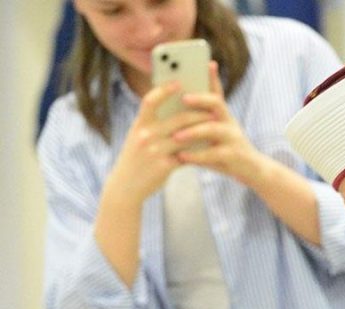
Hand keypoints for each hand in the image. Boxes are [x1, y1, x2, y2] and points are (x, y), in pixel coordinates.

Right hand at [105, 82, 211, 203]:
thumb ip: (153, 125)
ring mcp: (155, 151)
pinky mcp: (164, 166)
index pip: (149, 101)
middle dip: (198, 113)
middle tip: (213, 108)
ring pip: (187, 136)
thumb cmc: (136, 159)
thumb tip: (177, 110)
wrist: (126, 186)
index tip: (178, 83)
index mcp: (138, 125)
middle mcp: (145, 136)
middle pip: (178, 119)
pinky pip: (188, 155)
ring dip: (203, 130)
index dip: (164, 90)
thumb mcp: (137, 138)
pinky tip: (210, 145)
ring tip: (216, 124)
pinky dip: (200, 149)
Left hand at [171, 62, 270, 186]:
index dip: (212, 77)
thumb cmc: (227, 150)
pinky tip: (182, 156)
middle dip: (200, 99)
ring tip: (176, 136)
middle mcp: (229, 122)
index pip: (216, 91)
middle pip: (216, 104)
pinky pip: (213, 154)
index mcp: (222, 115)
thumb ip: (198, 121)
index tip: (207, 63)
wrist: (252, 170)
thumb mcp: (215, 133)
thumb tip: (173, 109)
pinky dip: (196, 155)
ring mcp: (233, 138)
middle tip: (184, 98)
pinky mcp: (233, 156)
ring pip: (213, 129)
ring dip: (193, 131)